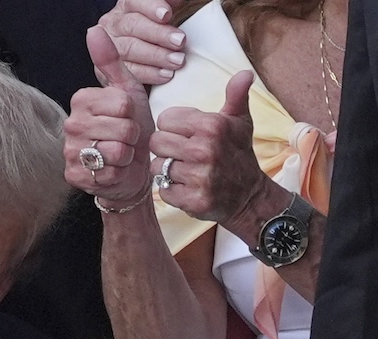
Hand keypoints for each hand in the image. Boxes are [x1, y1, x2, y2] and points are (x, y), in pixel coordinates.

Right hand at [65, 26, 154, 204]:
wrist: (130, 169)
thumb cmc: (131, 130)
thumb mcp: (127, 92)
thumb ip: (111, 61)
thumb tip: (94, 29)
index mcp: (81, 100)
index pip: (121, 103)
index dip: (133, 113)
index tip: (126, 118)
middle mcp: (70, 125)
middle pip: (121, 126)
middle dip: (131, 135)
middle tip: (125, 138)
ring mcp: (70, 152)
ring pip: (116, 149)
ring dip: (126, 155)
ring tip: (120, 154)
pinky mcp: (74, 175)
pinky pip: (109, 171)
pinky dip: (119, 173)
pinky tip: (114, 170)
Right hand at [98, 0, 188, 85]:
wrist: (151, 58)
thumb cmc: (161, 33)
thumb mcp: (169, 13)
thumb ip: (172, 3)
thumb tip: (177, 0)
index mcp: (127, 7)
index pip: (135, 2)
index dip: (151, 8)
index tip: (167, 15)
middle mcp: (113, 24)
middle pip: (132, 26)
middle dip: (158, 34)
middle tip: (179, 42)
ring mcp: (107, 47)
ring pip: (128, 50)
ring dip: (155, 56)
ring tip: (176, 60)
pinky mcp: (106, 71)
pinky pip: (126, 72)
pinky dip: (147, 74)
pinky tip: (164, 74)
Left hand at [150, 69, 272, 227]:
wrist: (249, 195)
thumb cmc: (238, 152)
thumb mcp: (240, 121)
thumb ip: (236, 95)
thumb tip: (245, 72)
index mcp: (212, 126)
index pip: (164, 119)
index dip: (172, 127)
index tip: (186, 134)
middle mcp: (204, 149)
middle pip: (155, 142)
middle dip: (166, 148)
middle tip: (184, 154)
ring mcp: (198, 176)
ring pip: (156, 167)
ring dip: (167, 170)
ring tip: (186, 170)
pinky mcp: (191, 199)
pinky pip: (162, 189)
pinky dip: (171, 189)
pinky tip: (187, 186)